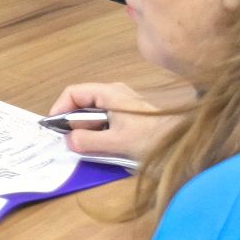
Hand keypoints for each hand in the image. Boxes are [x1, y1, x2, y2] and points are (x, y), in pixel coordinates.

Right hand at [47, 82, 176, 163]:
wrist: (185, 141)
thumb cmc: (153, 138)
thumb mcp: (117, 142)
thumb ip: (89, 141)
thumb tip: (68, 141)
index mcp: (108, 93)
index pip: (73, 93)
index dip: (59, 109)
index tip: (54, 129)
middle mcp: (113, 93)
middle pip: (81, 103)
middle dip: (73, 123)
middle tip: (72, 142)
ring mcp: (121, 104)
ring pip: (92, 114)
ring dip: (86, 130)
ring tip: (89, 147)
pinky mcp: (127, 116)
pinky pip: (103, 120)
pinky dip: (98, 132)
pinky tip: (104, 147)